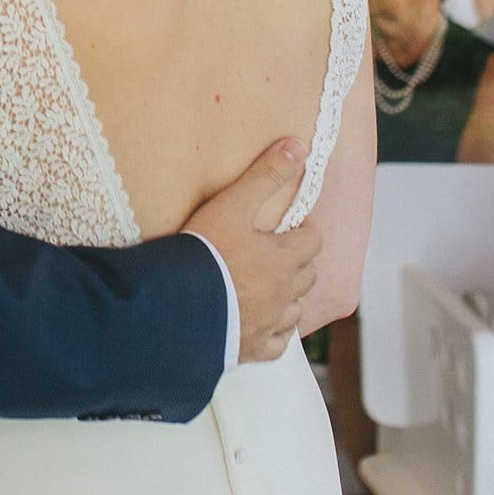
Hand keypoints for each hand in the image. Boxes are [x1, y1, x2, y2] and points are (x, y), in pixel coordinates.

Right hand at [176, 137, 318, 362]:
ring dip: (289, 297)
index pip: (313, 240)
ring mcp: (271, 323)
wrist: (180, 306)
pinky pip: (277, 343)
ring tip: (271, 286)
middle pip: (307, 275)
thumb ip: (266, 174)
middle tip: (278, 251)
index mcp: (286, 259)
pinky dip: (275, 332)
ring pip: (296, 309)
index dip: (305, 229)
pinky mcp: (254, 348)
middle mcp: (286, 293)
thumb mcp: (234, 204)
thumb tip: (300, 146)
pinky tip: (265, 325)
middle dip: (299, 262)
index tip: (291, 224)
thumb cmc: (206, 252)